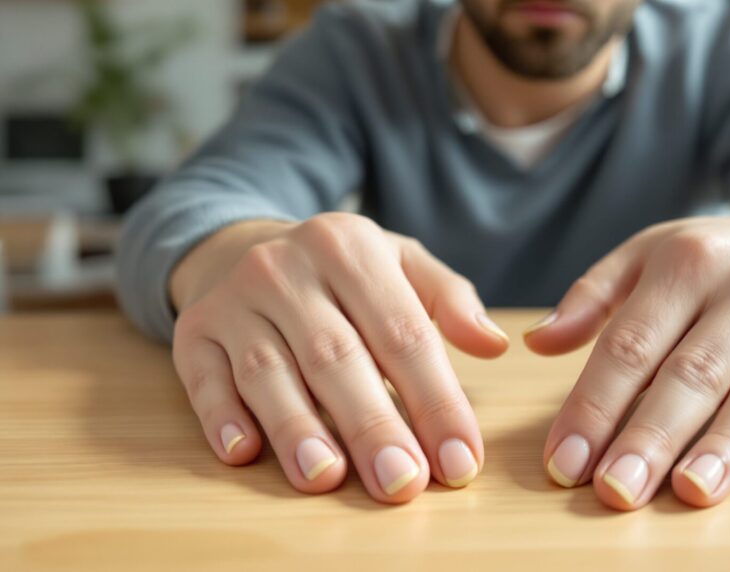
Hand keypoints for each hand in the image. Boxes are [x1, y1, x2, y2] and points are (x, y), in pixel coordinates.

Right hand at [169, 213, 508, 501]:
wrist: (242, 245)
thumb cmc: (340, 271)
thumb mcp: (399, 262)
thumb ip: (450, 299)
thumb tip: (495, 344)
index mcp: (351, 246)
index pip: (403, 332)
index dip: (435, 399)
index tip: (460, 459)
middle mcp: (287, 268)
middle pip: (337, 356)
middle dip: (373, 425)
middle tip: (403, 483)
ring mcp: (233, 300)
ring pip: (269, 371)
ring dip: (297, 428)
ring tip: (327, 477)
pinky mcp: (192, 332)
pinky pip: (203, 378)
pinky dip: (222, 417)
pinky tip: (245, 453)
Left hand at [525, 213, 729, 509]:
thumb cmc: (729, 259)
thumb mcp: (657, 252)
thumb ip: (593, 295)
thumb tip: (536, 343)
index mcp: (687, 262)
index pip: (630, 344)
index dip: (593, 405)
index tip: (564, 462)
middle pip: (692, 372)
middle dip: (650, 436)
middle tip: (616, 491)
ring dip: (726, 445)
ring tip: (690, 492)